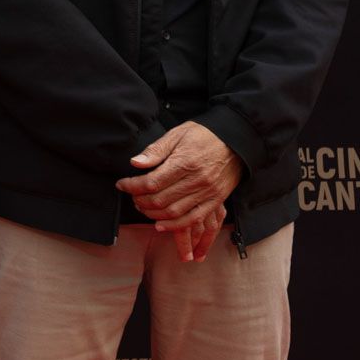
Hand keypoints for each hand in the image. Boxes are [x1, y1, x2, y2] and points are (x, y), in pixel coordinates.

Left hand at [117, 122, 242, 258]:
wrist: (237, 141)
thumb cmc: (204, 135)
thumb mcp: (177, 134)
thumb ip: (156, 150)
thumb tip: (135, 163)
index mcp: (184, 163)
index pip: (152, 182)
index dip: (132, 186)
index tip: (122, 184)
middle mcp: (197, 181)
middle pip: (160, 199)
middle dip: (140, 200)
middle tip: (131, 196)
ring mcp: (207, 193)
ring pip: (174, 212)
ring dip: (153, 214)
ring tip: (142, 207)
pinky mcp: (216, 201)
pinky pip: (193, 219)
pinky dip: (175, 225)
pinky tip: (160, 224)